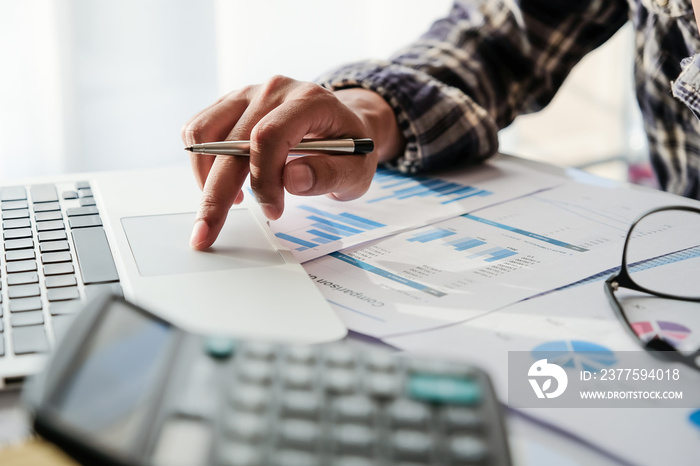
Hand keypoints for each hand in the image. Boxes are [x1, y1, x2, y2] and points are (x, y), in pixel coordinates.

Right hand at [182, 75, 403, 249]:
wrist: (345, 124)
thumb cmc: (351, 149)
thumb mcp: (357, 170)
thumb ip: (329, 175)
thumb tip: (291, 179)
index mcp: (309, 101)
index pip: (268, 136)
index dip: (264, 180)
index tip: (273, 211)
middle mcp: (274, 91)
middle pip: (230, 141)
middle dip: (216, 194)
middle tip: (207, 233)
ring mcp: (249, 93)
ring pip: (203, 133)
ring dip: (205, 177)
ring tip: (229, 203)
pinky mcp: (232, 103)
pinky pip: (199, 129)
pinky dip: (203, 162)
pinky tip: (226, 184)